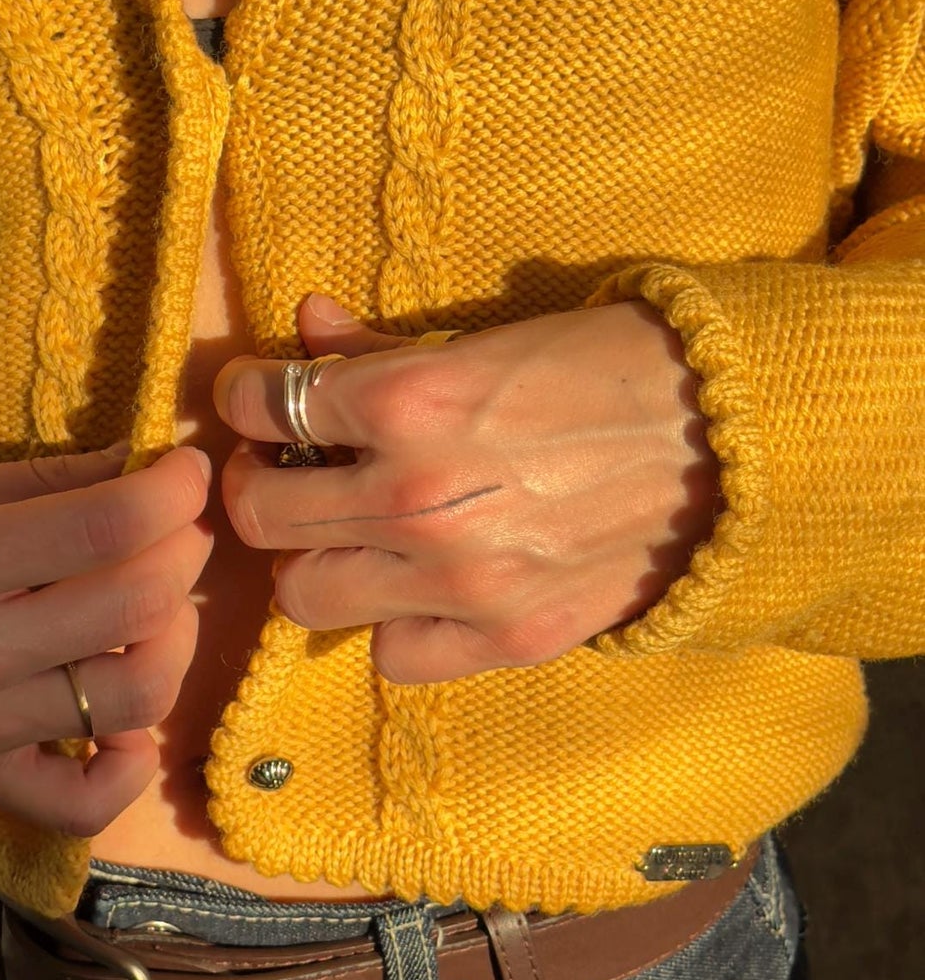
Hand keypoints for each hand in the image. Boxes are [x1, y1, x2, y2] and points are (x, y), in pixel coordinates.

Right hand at [0, 444, 212, 835]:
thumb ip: (31, 481)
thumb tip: (134, 463)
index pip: (106, 526)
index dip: (171, 491)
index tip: (185, 471)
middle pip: (134, 604)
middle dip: (182, 551)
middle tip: (177, 526)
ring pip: (130, 697)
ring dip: (172, 642)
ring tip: (158, 606)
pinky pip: (75, 802)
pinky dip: (125, 770)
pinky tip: (128, 724)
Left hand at [213, 293, 723, 684]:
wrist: (731, 439)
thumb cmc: (610, 369)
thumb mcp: (489, 336)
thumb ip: (382, 347)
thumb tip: (306, 323)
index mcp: (407, 403)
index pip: (266, 406)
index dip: (248, 398)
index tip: (258, 398)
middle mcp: (416, 498)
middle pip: (261, 514)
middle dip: (258, 484)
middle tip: (285, 470)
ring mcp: (457, 581)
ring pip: (305, 596)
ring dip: (313, 561)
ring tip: (346, 534)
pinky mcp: (503, 637)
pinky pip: (391, 656)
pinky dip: (393, 626)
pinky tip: (419, 587)